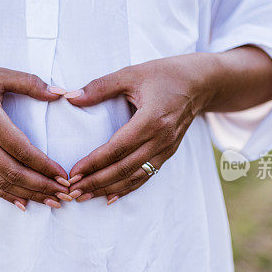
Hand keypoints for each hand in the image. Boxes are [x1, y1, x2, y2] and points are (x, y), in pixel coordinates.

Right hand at [0, 60, 70, 209]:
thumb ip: (30, 83)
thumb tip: (60, 92)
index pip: (22, 150)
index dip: (44, 166)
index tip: (63, 175)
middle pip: (14, 172)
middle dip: (42, 186)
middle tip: (64, 195)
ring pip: (0, 182)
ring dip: (28, 194)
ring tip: (50, 202)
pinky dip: (4, 195)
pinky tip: (22, 202)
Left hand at [64, 53, 222, 203]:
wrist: (201, 82)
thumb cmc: (165, 74)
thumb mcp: (131, 74)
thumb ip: (100, 87)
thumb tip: (70, 97)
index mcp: (151, 119)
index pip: (117, 148)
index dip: (94, 163)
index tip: (73, 173)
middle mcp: (161, 138)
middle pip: (124, 168)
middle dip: (96, 182)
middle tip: (73, 191)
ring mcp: (167, 148)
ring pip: (135, 176)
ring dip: (108, 189)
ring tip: (85, 196)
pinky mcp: (169, 152)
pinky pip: (146, 175)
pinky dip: (127, 188)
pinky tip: (110, 197)